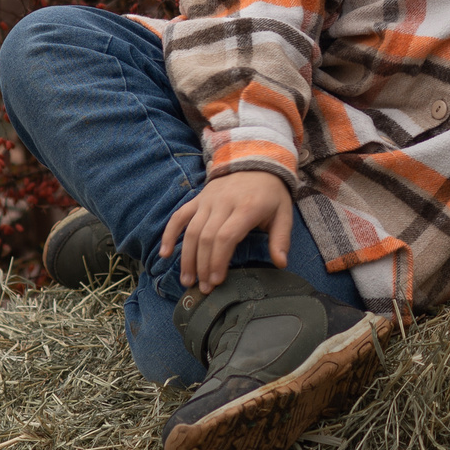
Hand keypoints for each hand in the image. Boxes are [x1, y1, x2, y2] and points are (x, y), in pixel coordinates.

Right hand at [160, 171, 294, 292]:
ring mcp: (207, 200)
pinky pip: (179, 216)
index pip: (226, 237)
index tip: (216, 281)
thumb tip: (281, 263)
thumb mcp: (283, 213)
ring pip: (191, 231)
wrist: (256, 161)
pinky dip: (170, 234)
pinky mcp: (197, 199)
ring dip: (187, 258)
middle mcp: (223, 203)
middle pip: (206, 237)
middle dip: (203, 265)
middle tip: (203, 288)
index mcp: (246, 207)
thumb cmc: (271, 194)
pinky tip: (165, 254)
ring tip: (188, 280)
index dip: (218, 260)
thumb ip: (281, 239)